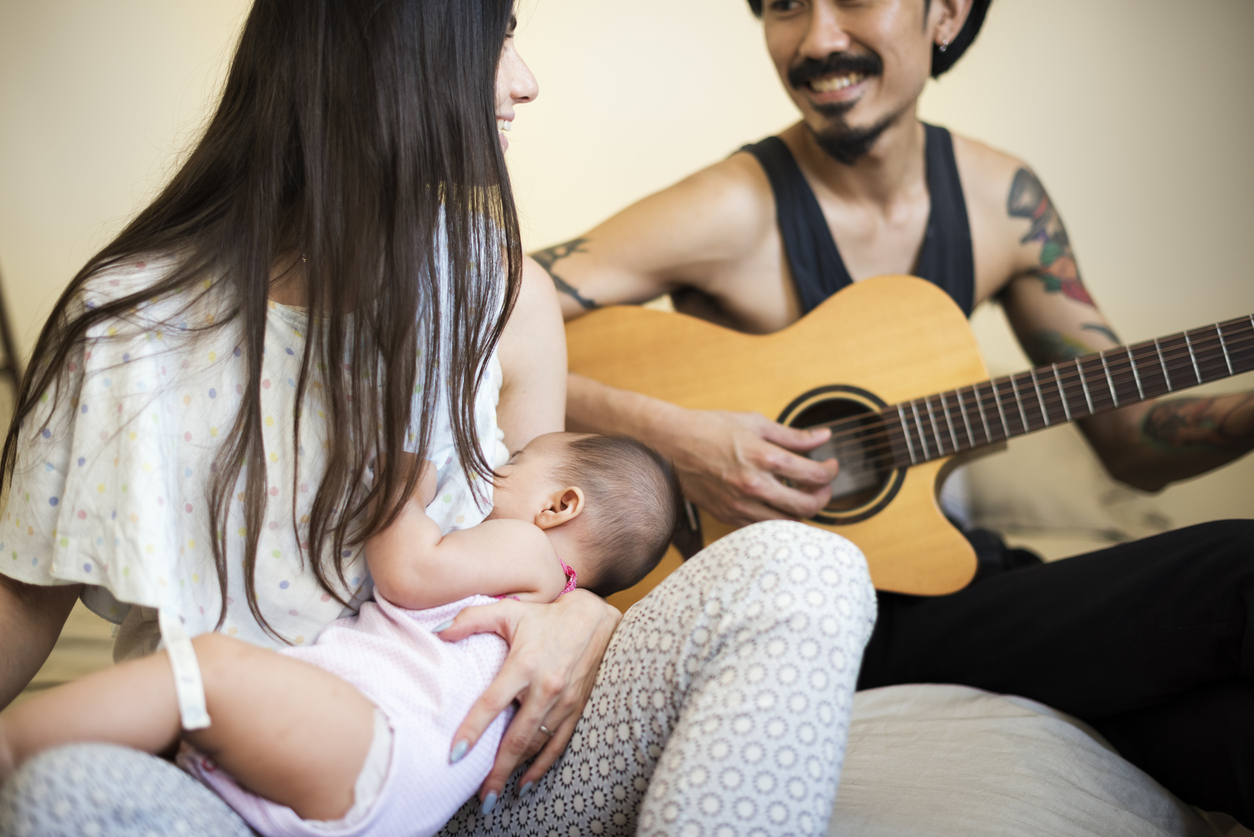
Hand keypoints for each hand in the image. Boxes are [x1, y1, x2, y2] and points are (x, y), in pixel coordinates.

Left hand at [436, 590, 619, 808]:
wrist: (593, 620)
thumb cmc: (545, 616)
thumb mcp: (508, 611)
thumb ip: (470, 619)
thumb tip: (438, 633)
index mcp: (524, 664)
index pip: (493, 703)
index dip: (474, 729)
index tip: (456, 754)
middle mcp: (545, 687)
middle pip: (517, 737)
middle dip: (497, 770)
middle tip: (481, 797)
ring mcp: (563, 701)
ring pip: (536, 745)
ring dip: (515, 771)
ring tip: (494, 793)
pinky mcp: (576, 708)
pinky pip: (558, 744)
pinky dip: (541, 767)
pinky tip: (524, 785)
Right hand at [663, 410, 838, 525]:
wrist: (671, 443)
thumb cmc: (710, 428)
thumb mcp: (755, 423)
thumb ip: (793, 435)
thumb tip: (823, 437)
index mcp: (764, 457)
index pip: (814, 475)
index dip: (831, 472)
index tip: (830, 466)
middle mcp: (754, 485)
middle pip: (807, 506)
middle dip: (823, 496)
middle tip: (822, 486)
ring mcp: (740, 504)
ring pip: (786, 523)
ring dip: (801, 512)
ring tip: (801, 497)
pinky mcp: (728, 515)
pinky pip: (762, 527)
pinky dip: (776, 519)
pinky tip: (776, 504)